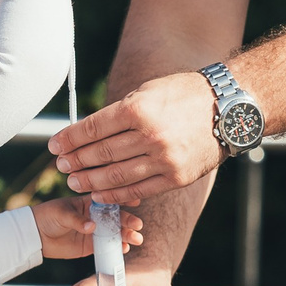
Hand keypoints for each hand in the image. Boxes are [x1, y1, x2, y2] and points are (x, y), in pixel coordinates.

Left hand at [30, 197, 141, 260]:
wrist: (36, 235)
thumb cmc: (48, 216)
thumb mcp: (62, 214)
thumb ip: (77, 220)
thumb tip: (93, 227)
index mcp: (89, 202)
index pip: (109, 199)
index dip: (123, 199)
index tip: (136, 201)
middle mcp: (96, 216)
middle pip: (116, 217)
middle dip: (128, 221)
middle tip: (138, 225)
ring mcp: (95, 231)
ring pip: (115, 233)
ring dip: (127, 235)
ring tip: (137, 239)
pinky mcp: (91, 246)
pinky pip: (107, 247)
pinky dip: (118, 247)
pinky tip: (126, 248)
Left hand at [48, 70, 224, 204]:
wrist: (230, 110)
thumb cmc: (186, 95)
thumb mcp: (150, 91)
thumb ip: (121, 112)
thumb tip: (89, 131)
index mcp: (139, 108)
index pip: (94, 128)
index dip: (70, 139)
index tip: (55, 145)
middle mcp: (150, 135)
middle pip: (101, 154)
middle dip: (76, 161)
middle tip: (61, 166)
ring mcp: (164, 159)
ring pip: (116, 176)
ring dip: (91, 181)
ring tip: (75, 182)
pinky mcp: (176, 177)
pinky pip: (139, 189)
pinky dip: (116, 195)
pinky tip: (100, 194)